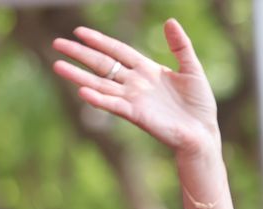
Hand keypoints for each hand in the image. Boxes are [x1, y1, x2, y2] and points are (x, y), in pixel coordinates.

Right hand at [52, 19, 219, 156]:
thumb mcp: (192, 70)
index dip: (100, 41)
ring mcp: (134, 100)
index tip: (80, 32)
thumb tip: (171, 21)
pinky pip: (114, 106)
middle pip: (103, 65)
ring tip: (58, 66)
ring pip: (101, 85)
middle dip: (81, 54)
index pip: (118, 51)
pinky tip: (82, 92)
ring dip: (79, 76)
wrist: (204, 133)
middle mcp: (136, 84)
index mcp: (147, 71)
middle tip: (58, 43)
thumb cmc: (199, 105)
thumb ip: (181, 46)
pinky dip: (98, 99)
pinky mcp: (137, 116)